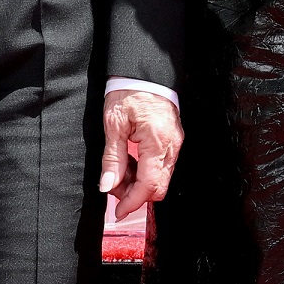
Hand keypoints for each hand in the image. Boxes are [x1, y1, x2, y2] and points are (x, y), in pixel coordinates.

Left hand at [97, 87, 182, 222]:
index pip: (149, 186)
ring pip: (160, 178)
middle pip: (158, 187)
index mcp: (158, 142)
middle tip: (114, 186)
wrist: (144, 71)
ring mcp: (175, 143)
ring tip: (119, 170)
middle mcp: (172, 146)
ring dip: (139, 183)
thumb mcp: (113, 125)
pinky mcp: (173, 140)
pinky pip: (162, 166)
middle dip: (135, 194)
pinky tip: (130, 161)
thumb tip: (108, 186)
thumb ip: (112, 159)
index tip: (117, 213)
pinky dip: (146, 171)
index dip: (132, 203)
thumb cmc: (128, 91)